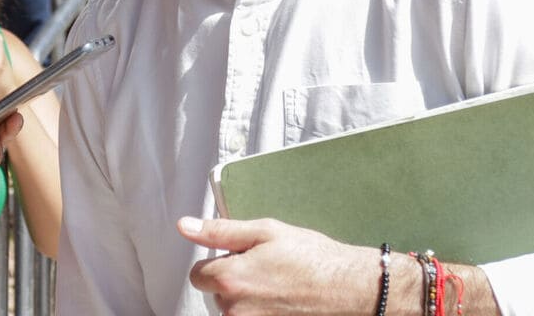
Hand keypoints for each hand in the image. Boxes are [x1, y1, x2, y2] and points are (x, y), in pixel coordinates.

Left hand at [179, 217, 379, 315]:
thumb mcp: (264, 232)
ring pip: (234, 308)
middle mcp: (235, 310)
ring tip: (276, 282)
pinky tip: (281, 298)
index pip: (197, 274)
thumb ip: (219, 231)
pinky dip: (261, 308)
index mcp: (230, 280)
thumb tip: (185, 226)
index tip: (238, 256)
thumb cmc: (311, 258)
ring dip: (247, 296)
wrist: (348, 287)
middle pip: (216, 292)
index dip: (216, 261)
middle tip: (264, 266)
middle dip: (233, 279)